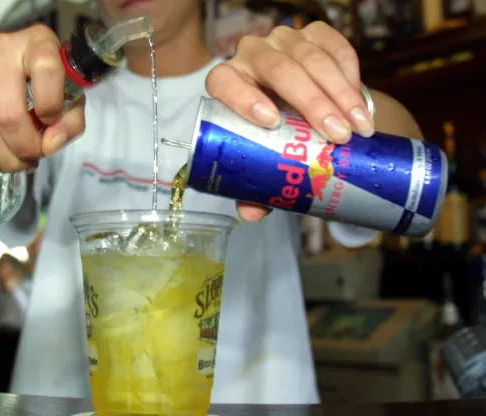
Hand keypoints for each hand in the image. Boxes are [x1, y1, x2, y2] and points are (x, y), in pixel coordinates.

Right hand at [0, 24, 85, 171]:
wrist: (23, 68)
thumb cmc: (54, 84)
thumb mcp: (74, 98)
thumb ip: (71, 122)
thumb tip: (49, 145)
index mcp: (38, 43)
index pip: (45, 70)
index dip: (51, 106)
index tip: (52, 121)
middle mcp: (2, 51)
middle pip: (8, 114)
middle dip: (25, 147)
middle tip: (36, 156)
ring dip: (6, 158)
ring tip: (22, 162)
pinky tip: (1, 161)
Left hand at [206, 22, 374, 221]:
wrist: (302, 105)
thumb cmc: (274, 134)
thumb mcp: (263, 154)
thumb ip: (255, 181)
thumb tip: (251, 213)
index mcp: (227, 82)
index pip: (224, 81)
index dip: (243, 98)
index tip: (272, 122)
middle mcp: (251, 55)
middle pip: (278, 70)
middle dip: (312, 103)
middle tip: (337, 137)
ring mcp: (283, 39)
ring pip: (311, 58)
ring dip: (340, 94)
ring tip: (359, 128)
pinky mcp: (314, 33)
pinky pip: (335, 47)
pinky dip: (351, 76)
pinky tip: (360, 104)